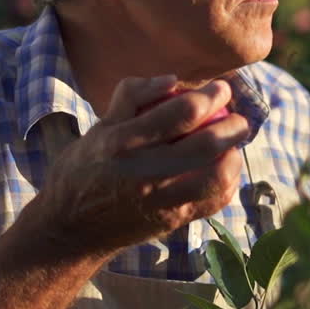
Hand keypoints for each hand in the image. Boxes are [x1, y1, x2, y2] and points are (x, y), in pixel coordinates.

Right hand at [35, 74, 249, 255]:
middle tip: (238, 116)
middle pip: (205, 145)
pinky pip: (212, 202)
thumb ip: (132, 96)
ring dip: (233, 155)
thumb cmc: (86, 167)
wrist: (71, 228)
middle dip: (232, 125)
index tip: (222, 89)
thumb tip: (171, 80)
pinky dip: (227, 182)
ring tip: (233, 143)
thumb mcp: (99, 126)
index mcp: (121, 142)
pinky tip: (224, 169)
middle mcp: (142, 173)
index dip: (210, 96)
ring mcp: (159, 202)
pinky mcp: (171, 222)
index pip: (180, 114)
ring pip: (215, 177)